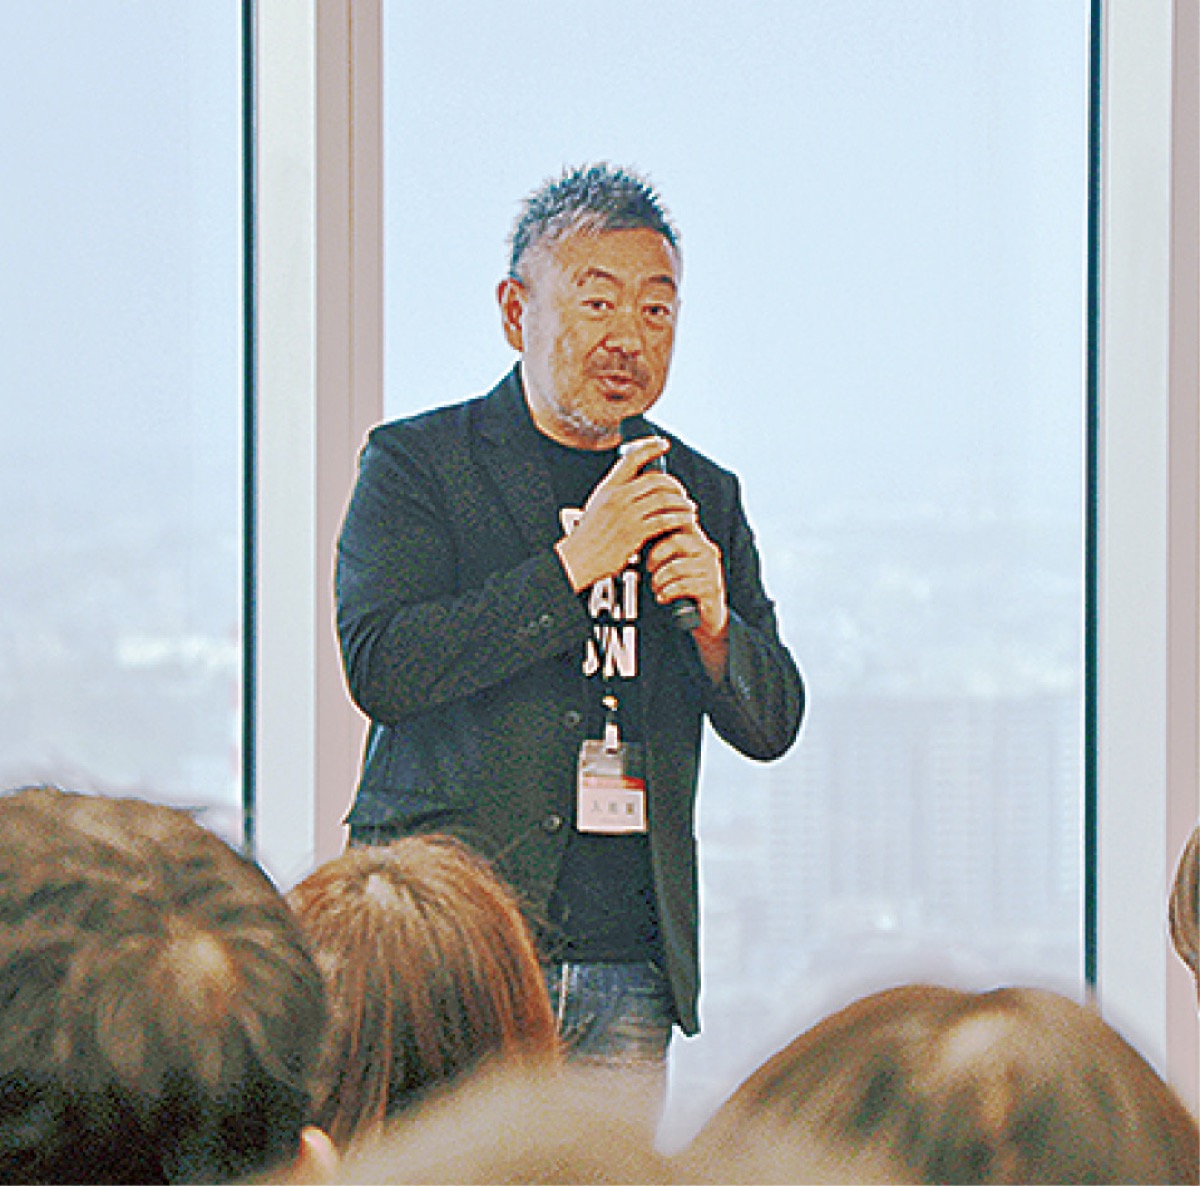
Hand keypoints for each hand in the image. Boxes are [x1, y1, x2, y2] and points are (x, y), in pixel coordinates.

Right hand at [554, 437, 697, 592]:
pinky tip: (684, 522)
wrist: (577, 561)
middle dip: (674, 484)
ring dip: (681, 503)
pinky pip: (664, 520)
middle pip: (655, 479)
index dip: (649, 448)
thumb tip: (635, 489)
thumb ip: (615, 497)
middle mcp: (617, 498)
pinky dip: (679, 519)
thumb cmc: (587, 540)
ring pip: (663, 499)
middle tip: (682, 493)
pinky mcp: (634, 533)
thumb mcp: (595, 508)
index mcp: (607, 489)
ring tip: (689, 508)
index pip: (630, 459)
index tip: (663, 444)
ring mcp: (626, 515)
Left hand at [645, 522, 728, 641]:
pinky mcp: (711, 588)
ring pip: (676, 566)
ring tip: (657, 588)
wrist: (711, 615)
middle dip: (656, 557)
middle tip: (650, 570)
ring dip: (659, 580)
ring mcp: (711, 569)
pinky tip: (663, 597)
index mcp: (699, 540)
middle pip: (676, 541)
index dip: (658, 532)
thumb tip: (638, 534)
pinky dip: (667, 593)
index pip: (678, 524)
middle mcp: (708, 550)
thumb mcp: (678, 562)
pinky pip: (683, 585)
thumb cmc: (688, 586)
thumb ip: (665, 547)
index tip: (647, 548)